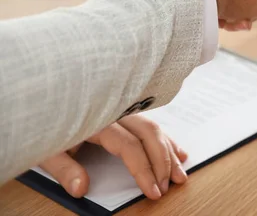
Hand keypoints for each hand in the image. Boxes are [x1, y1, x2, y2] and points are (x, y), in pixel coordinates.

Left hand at [39, 115, 187, 199]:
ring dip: (169, 152)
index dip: (144, 170)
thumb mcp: (47, 150)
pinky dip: (166, 140)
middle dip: (163, 162)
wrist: (42, 100)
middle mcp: (115, 112)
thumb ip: (65, 170)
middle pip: (149, 134)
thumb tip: (81, 188)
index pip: (129, 146)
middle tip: (169, 186)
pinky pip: (151, 125)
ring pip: (154, 128)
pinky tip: (177, 152)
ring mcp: (122, 111)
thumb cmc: (44, 125)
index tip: (153, 190)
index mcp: (99, 120)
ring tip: (180, 174)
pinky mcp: (125, 114)